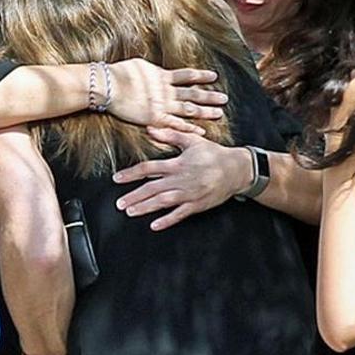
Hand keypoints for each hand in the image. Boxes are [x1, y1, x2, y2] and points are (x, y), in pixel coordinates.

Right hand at [107, 59, 226, 133]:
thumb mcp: (138, 65)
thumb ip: (151, 70)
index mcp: (163, 76)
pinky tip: (201, 131)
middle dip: (209, 96)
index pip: (187, 75)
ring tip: (219, 113)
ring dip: (204, 111)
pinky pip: (176, 123)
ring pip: (188, 108)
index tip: (214, 76)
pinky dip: (189, 128)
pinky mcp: (155, 117)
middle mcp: (166, 90)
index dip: (201, 75)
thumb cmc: (119, 74)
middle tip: (224, 99)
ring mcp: (162, 104)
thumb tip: (154, 68)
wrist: (108, 86)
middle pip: (193, 93)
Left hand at [113, 126, 253, 230]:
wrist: (237, 169)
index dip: (132, 174)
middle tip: (119, 204)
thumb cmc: (213, 154)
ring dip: (145, 208)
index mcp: (177, 163)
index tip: (117, 178)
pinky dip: (167, 220)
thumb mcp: (192, 140)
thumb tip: (150, 129)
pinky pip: (180, 214)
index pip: (149, 168)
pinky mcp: (198, 204)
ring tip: (130, 212)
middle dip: (134, 196)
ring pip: (163, 202)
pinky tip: (154, 226)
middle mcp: (181, 179)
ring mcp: (189, 193)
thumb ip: (170, 135)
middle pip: (152, 188)